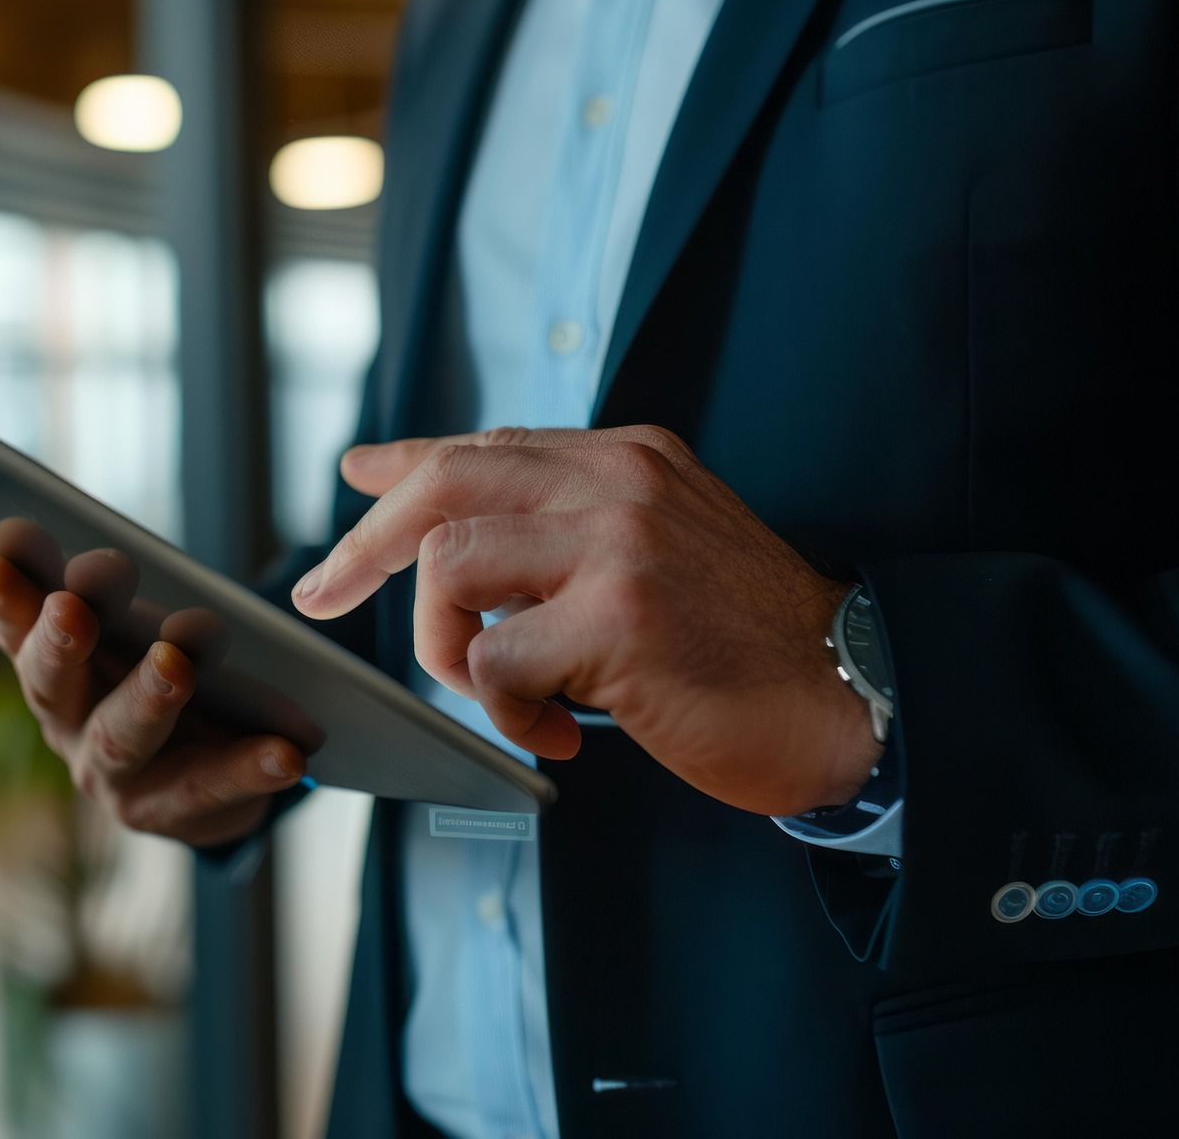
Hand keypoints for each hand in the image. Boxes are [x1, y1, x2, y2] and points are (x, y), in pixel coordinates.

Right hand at [0, 518, 306, 847]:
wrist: (205, 768)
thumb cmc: (154, 668)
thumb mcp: (121, 622)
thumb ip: (81, 583)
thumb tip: (13, 532)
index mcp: (48, 669)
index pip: (17, 628)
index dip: (7, 595)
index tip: (4, 548)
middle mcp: (68, 726)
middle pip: (53, 687)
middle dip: (60, 642)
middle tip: (73, 604)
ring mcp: (115, 777)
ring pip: (123, 738)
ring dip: (147, 696)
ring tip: (177, 662)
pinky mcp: (174, 812)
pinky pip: (213, 788)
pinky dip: (248, 767)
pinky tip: (286, 752)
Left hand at [290, 426, 880, 816]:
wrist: (855, 698)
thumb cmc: (749, 645)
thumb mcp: (663, 550)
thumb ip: (577, 531)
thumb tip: (462, 542)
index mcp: (627, 458)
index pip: (485, 444)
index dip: (404, 463)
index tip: (353, 476)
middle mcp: (618, 480)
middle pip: (442, 483)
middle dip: (364, 545)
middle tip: (322, 594)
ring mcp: (618, 542)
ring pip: (448, 565)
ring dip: (447, 646)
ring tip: (507, 693)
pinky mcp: (619, 616)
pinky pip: (494, 659)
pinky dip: (505, 710)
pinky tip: (560, 734)